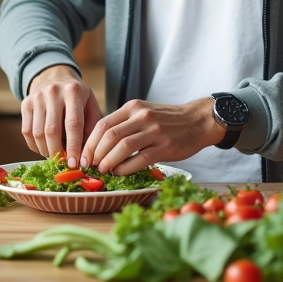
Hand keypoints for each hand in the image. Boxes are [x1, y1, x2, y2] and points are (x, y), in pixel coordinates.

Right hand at [22, 65, 101, 168]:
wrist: (55, 77)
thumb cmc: (77, 97)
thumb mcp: (91, 105)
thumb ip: (91, 128)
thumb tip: (86, 156)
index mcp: (74, 92)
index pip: (73, 124)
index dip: (73, 146)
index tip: (75, 164)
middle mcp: (53, 92)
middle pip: (52, 131)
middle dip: (57, 152)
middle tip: (64, 164)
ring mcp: (37, 97)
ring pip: (37, 133)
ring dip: (46, 151)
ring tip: (56, 155)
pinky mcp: (25, 104)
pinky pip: (27, 132)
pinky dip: (35, 146)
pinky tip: (45, 147)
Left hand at [80, 97, 225, 175]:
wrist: (198, 120)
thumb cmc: (168, 120)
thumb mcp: (144, 113)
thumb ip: (124, 124)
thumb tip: (99, 144)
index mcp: (133, 108)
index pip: (103, 124)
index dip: (89, 142)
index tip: (84, 156)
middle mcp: (142, 117)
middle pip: (109, 135)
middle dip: (95, 154)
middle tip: (90, 166)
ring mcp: (154, 131)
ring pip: (122, 147)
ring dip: (108, 162)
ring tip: (103, 170)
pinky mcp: (165, 146)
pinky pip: (140, 159)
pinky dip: (125, 168)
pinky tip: (120, 173)